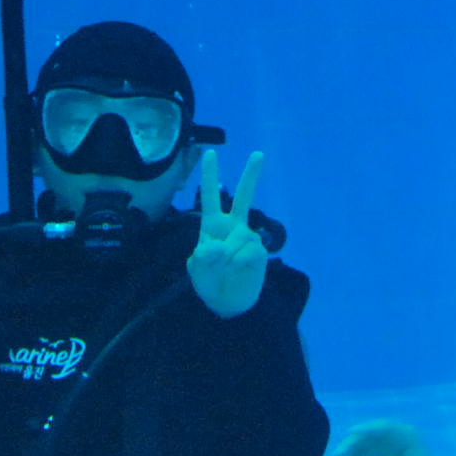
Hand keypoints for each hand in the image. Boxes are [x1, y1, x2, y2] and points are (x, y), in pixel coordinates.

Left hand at [186, 148, 269, 318]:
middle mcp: (233, 227)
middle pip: (243, 197)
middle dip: (251, 175)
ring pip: (240, 236)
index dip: (209, 176)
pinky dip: (239, 262)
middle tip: (258, 154)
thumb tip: (218, 246)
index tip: (210, 153)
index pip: (209, 197)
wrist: (226, 301)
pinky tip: (237, 269)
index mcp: (212, 225)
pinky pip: (249, 250)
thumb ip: (202, 256)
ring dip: (229, 255)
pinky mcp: (259, 252)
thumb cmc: (208, 281)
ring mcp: (247, 238)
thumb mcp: (196, 269)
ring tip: (226, 268)